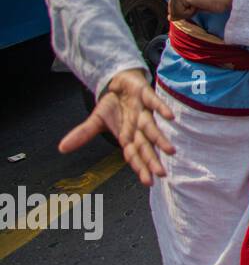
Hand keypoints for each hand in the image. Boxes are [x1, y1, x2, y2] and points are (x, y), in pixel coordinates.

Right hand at [59, 69, 174, 185]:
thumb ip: (83, 134)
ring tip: (170, 151)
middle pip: (145, 145)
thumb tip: (61, 148)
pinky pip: (154, 102)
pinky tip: (170, 117)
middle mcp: (138, 126)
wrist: (120, 83)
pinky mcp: (146, 95)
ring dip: (160, 138)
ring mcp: (144, 111)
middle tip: (161, 174)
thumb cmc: (113, 106)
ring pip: (152, 127)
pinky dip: (162, 109)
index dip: (140, 167)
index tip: (148, 182)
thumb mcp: (96, 120)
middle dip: (152, 159)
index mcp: (127, 135)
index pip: (133, 154)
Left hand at [168, 0, 232, 20]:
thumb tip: (169, 17)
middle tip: (199, 3)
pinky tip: (198, 4)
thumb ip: (180, 9)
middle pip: (172, 9)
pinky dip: (190, 13)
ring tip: (199, 3)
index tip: (198, 2)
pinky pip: (179, 13)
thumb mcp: (193, 5)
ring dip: (188, 12)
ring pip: (175, 12)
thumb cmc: (213, 1)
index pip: (172, 5)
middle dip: (185, 11)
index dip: (185, 10)